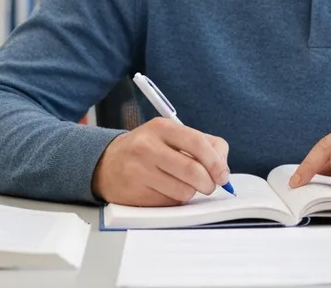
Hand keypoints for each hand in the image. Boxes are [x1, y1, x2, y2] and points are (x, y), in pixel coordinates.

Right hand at [91, 117, 230, 205]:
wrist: (107, 164)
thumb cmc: (148, 149)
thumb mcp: (172, 136)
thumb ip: (203, 145)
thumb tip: (223, 169)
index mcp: (162, 128)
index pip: (198, 143)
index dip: (216, 162)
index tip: (223, 176)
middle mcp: (148, 147)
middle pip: (192, 171)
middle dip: (208, 183)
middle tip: (209, 186)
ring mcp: (139, 171)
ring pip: (183, 191)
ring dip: (190, 192)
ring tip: (182, 185)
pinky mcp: (135, 193)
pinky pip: (169, 203)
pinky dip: (174, 200)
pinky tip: (165, 190)